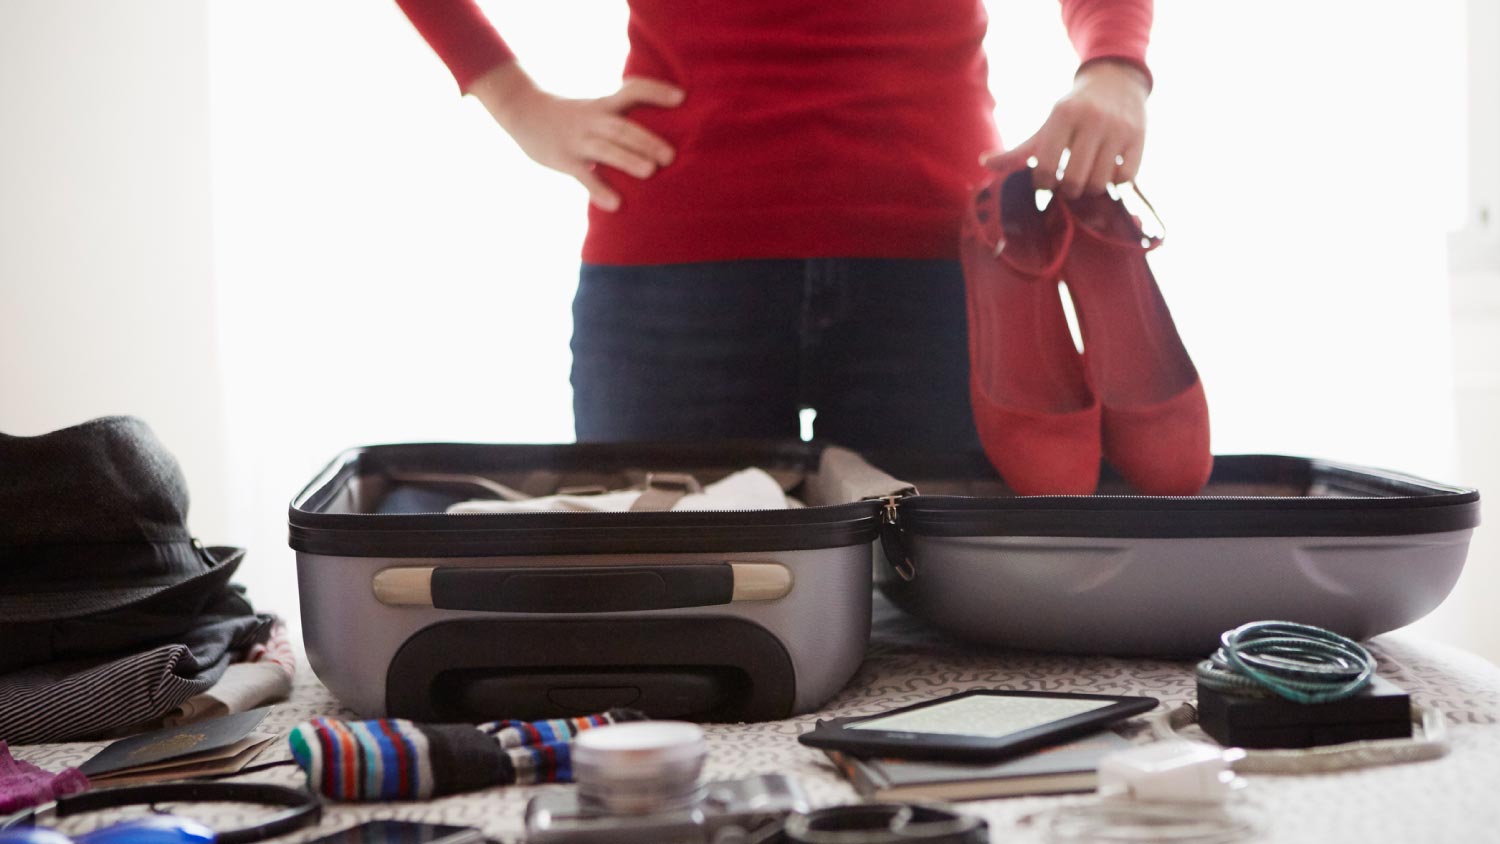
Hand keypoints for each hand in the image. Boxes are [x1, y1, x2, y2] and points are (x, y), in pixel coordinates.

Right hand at [469, 63, 683, 210]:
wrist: (522, 110)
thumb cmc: (571, 115)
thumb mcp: (596, 107)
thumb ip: (623, 117)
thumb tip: (662, 134)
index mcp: (604, 105)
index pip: (633, 90)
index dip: (656, 92)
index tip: (682, 97)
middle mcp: (593, 120)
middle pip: (623, 127)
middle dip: (647, 140)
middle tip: (671, 156)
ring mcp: (578, 140)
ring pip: (605, 149)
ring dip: (628, 159)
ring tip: (650, 172)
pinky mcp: (563, 160)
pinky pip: (583, 176)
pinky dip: (599, 190)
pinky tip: (615, 205)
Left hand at [983, 60, 1148, 198]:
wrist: (1116, 80)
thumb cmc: (1074, 110)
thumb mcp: (1047, 125)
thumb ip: (1019, 150)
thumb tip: (984, 163)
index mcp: (1063, 115)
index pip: (1044, 167)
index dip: (1041, 184)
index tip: (1045, 182)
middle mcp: (1092, 120)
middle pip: (1073, 180)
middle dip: (1067, 190)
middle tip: (1066, 184)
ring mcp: (1118, 129)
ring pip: (1100, 183)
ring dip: (1090, 189)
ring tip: (1087, 179)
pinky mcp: (1139, 138)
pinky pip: (1125, 179)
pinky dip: (1115, 183)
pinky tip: (1108, 172)